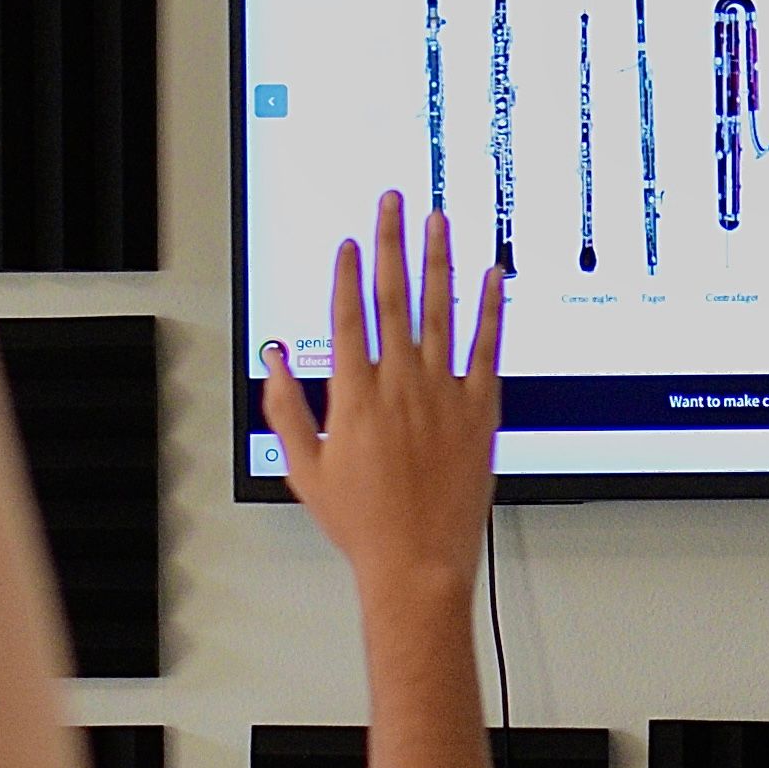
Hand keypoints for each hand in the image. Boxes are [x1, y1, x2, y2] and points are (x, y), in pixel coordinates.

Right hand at [268, 195, 506, 600]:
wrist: (417, 565)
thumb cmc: (364, 525)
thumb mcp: (306, 469)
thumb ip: (287, 409)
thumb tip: (275, 362)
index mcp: (355, 398)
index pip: (349, 317)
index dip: (347, 274)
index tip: (349, 242)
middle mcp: (400, 387)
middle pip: (394, 298)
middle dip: (391, 243)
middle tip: (392, 202)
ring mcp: (443, 396)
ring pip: (441, 312)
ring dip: (439, 260)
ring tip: (438, 221)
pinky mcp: (479, 413)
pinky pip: (487, 349)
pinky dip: (492, 310)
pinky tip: (494, 278)